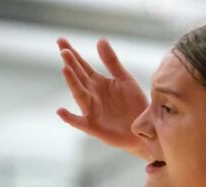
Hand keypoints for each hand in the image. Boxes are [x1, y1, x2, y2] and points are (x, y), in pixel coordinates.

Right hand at [55, 38, 147, 155]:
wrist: (145, 129)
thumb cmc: (134, 104)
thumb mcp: (125, 79)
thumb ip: (112, 62)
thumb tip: (100, 40)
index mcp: (98, 82)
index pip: (82, 66)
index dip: (72, 54)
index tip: (61, 40)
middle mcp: (91, 95)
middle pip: (79, 77)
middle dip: (71, 64)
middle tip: (64, 50)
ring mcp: (91, 110)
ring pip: (79, 94)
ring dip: (72, 82)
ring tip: (65, 69)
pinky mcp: (94, 126)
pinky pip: (79, 122)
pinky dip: (69, 118)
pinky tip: (60, 111)